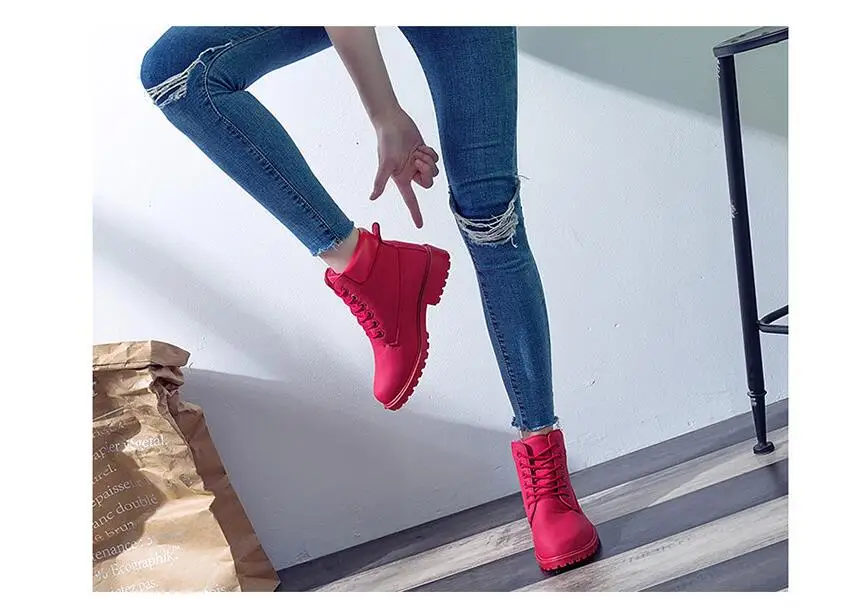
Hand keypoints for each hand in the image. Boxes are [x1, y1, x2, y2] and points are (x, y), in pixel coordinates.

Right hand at [370, 107, 439, 227]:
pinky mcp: (423, 151)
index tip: (420, 226)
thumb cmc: (386, 141)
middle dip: (427, 171)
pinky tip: (421, 146)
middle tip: (418, 159)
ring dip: (428, 160)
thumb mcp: (385, 163)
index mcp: (402, 179)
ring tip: (417, 152)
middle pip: (428, 182)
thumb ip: (380, 181)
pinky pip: (435, 158)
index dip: (415, 213)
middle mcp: (410, 172)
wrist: (391, 121)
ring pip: (434, 170)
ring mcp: (417, 162)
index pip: (410, 200)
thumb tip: (371, 198)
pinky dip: (430, 153)